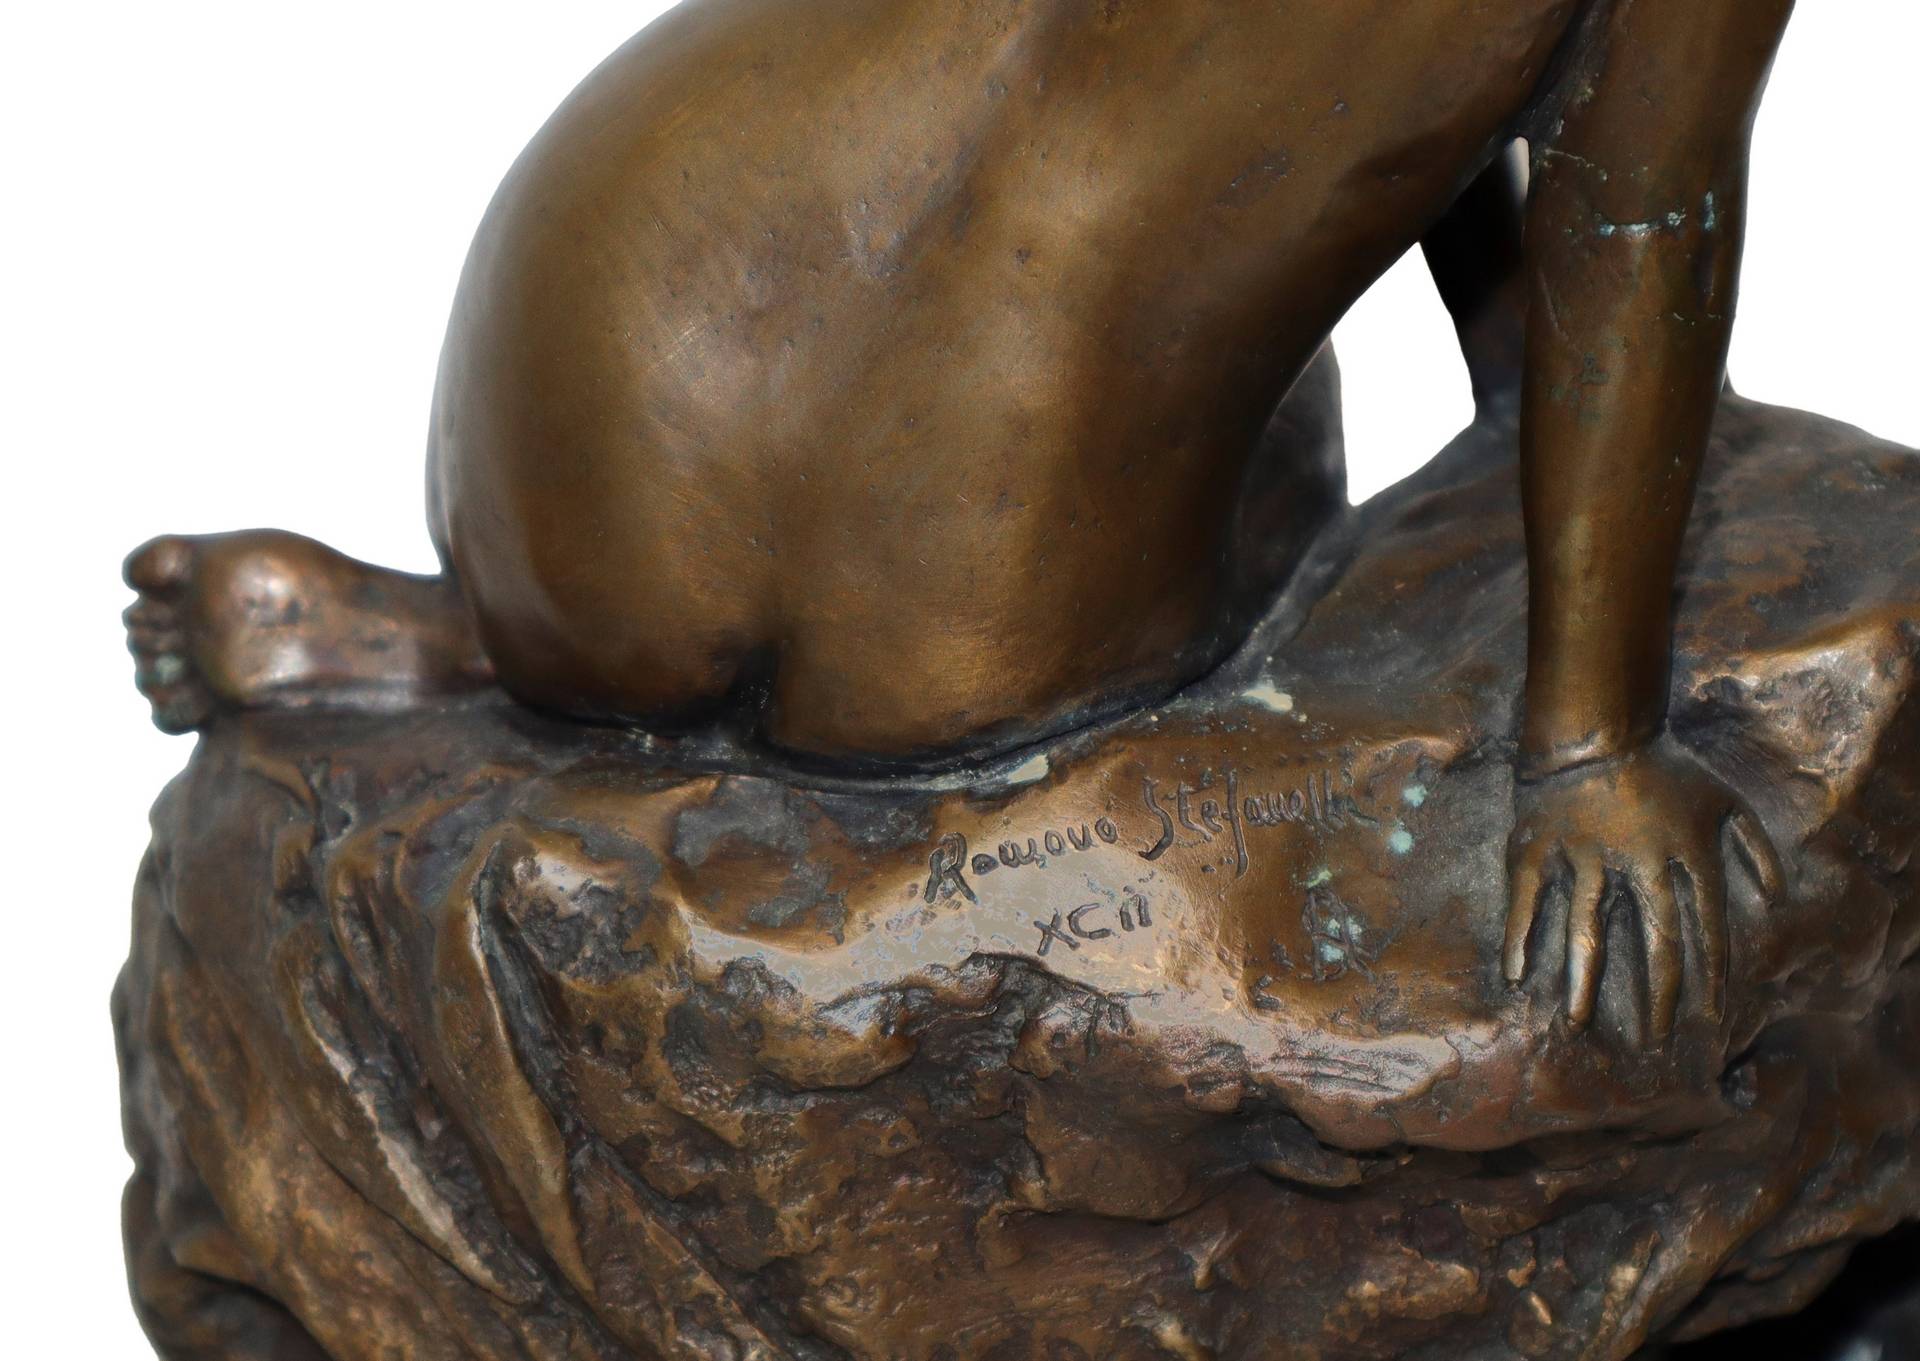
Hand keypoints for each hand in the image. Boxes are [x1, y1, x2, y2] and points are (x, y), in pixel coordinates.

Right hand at [1504, 740, 1782, 1043]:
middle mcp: (1638, 862)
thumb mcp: (1726, 800)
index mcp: (1686, 853)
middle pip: (1652, 941)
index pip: (1705, 929)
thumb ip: (1757, 850)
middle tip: (1653, 1040)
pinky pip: (1527, 900)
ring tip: (1577, 1025)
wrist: (1594, 728)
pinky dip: (1519, 937)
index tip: (1707, 1018)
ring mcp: (1583, 855)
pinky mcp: (1537, 847)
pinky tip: (1516, 976)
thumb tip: (1778, 901)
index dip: (1709, 977)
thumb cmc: (1663, 767)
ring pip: (1586, 929)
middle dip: (1657, 995)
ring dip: (1582, 981)